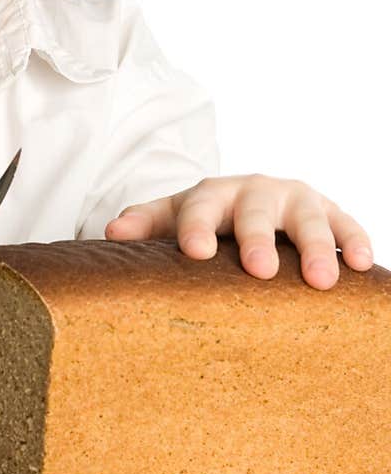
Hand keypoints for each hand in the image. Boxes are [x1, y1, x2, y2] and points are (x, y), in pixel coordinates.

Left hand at [104, 174, 373, 289]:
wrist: (250, 202)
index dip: (196, 228)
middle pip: (255, 213)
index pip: (198, 207)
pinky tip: (362, 265)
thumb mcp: (172, 218)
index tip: (195, 254)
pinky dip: (356, 242)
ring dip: (316, 248)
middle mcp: (255, 192)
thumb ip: (145, 224)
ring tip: (321, 281)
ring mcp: (296, 201)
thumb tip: (110, 233)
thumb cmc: (206, 221)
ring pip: (308, 220)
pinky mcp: (330, 212)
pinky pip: (347, 224)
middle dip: (258, 239)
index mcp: (211, 194)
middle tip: (260, 270)